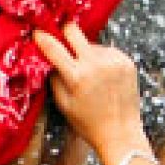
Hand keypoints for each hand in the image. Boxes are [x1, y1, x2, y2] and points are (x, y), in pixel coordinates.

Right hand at [33, 22, 148, 164]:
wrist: (120, 132)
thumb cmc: (88, 123)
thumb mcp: (63, 105)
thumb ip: (54, 80)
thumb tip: (49, 61)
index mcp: (77, 77)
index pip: (55, 49)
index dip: (43, 39)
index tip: (37, 33)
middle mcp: (96, 64)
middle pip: (75, 32)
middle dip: (65, 33)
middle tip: (62, 40)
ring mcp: (114, 60)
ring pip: (91, 44)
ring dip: (85, 53)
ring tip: (88, 73)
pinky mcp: (126, 61)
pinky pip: (107, 52)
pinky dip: (101, 59)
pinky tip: (102, 76)